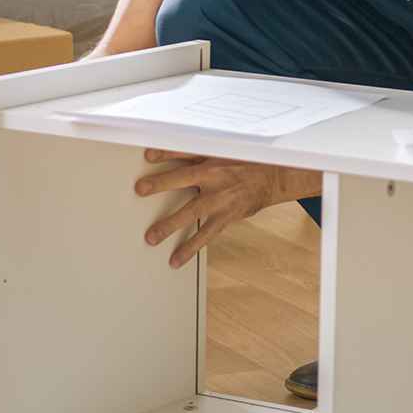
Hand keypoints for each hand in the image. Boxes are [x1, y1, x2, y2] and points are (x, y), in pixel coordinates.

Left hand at [135, 149, 319, 267]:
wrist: (273, 178)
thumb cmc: (244, 163)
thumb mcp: (223, 152)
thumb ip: (197, 155)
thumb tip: (171, 152)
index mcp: (213, 158)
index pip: (185, 152)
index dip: (166, 153)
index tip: (148, 155)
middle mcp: (216, 178)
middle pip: (183, 179)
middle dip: (161, 184)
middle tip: (140, 190)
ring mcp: (221, 199)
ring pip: (191, 213)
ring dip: (170, 225)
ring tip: (151, 237)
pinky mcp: (226, 217)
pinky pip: (205, 235)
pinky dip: (190, 248)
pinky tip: (176, 259)